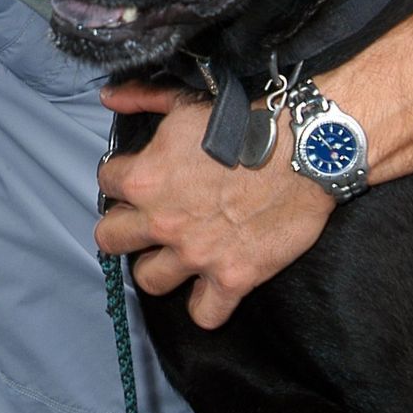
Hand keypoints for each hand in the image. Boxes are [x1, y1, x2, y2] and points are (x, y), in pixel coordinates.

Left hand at [94, 86, 332, 328]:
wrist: (306, 148)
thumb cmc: (248, 121)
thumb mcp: (186, 101)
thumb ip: (142, 99)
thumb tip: (108, 98)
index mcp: (145, 178)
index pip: (107, 184)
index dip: (122, 180)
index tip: (138, 180)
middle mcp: (162, 221)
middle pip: (110, 239)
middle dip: (123, 228)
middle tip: (146, 221)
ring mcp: (196, 254)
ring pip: (148, 280)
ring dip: (158, 266)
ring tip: (175, 253)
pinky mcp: (233, 278)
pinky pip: (204, 314)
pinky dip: (206, 305)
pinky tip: (210, 287)